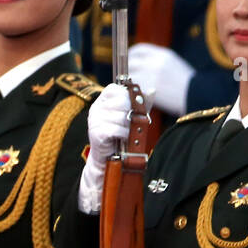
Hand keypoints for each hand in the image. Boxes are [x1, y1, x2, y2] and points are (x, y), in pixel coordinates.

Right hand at [79, 83, 133, 213]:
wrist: (109, 158)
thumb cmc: (121, 135)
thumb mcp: (132, 116)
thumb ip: (141, 103)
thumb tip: (152, 90)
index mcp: (103, 99)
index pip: (117, 89)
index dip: (128, 99)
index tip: (129, 110)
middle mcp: (96, 107)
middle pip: (122, 102)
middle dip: (130, 115)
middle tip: (129, 126)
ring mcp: (94, 120)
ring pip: (121, 116)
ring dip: (128, 128)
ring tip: (125, 135)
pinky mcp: (96, 132)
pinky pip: (117, 129)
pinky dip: (124, 135)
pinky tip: (122, 140)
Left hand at [128, 43, 193, 116]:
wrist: (197, 95)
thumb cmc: (188, 84)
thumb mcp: (175, 65)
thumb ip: (159, 62)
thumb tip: (143, 66)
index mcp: (163, 54)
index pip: (139, 49)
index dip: (130, 55)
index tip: (128, 62)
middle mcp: (155, 61)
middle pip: (131, 62)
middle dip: (126, 70)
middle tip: (126, 78)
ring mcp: (151, 74)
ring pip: (130, 76)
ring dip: (127, 82)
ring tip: (130, 88)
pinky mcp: (149, 88)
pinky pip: (133, 88)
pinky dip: (132, 92)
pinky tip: (134, 96)